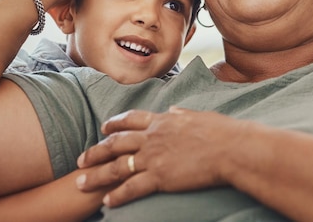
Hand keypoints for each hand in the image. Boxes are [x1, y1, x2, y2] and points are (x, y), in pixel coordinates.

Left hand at [76, 107, 240, 206]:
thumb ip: (182, 114)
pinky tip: (107, 202)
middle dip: (96, 151)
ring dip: (97, 175)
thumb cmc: (221, 132)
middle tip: (81, 159)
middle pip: (116, 143)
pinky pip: (132, 187)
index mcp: (163, 121)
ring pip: (117, 166)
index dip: (114, 124)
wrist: (231, 148)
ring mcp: (154, 157)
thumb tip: (173, 110)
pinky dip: (117, 195)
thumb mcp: (199, 116)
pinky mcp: (160, 177)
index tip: (103, 128)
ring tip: (81, 183)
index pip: (131, 119)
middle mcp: (153, 137)